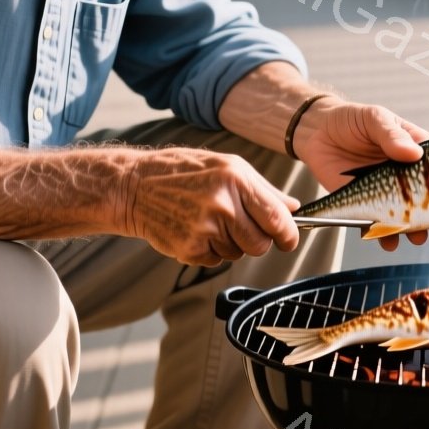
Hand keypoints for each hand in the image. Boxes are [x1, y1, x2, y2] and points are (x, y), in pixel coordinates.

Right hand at [114, 147, 299, 266]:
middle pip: (260, 244)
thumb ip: (263, 189)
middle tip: (240, 227)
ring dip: (230, 244)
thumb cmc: (183, 172)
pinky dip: (209, 251)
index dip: (288, 234)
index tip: (288, 239)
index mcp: (236, 180)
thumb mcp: (228, 167)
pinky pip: (215, 261)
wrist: (134, 186)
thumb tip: (293, 207)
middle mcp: (222, 204)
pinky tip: (194, 230)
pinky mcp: (189, 249)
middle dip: (257, 241)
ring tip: (209, 221)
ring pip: (237, 254)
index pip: (277, 218)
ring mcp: (204, 229)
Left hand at [291, 98, 428, 251]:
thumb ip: (392, 135)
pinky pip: (378, 225)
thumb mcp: (374, 118)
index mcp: (416, 151)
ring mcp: (387, 192)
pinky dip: (384, 236)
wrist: (317, 132)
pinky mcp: (366, 204)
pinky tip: (388, 242)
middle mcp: (406, 175)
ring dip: (415, 230)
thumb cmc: (351, 119)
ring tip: (417, 237)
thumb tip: (414, 153)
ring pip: (408, 216)